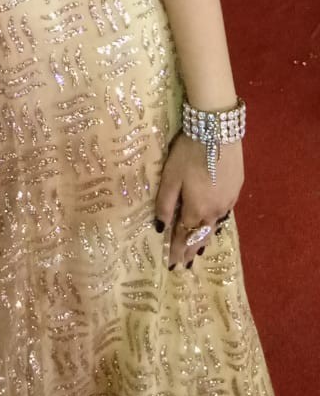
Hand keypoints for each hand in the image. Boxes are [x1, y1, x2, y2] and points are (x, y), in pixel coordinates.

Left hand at [154, 133, 243, 267]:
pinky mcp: (236, 188)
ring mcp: (228, 200)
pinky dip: (215, 222)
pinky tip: (213, 223)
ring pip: (214, 225)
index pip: (184, 236)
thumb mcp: (170, 177)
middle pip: (201, 235)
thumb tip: (160, 228)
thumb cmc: (188, 152)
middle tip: (185, 265)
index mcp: (196, 209)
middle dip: (191, 250)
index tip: (172, 265)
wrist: (217, 130)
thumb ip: (165, 203)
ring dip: (205, 238)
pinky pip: (224, 213)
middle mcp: (215, 210)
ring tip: (197, 250)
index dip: (177, 250)